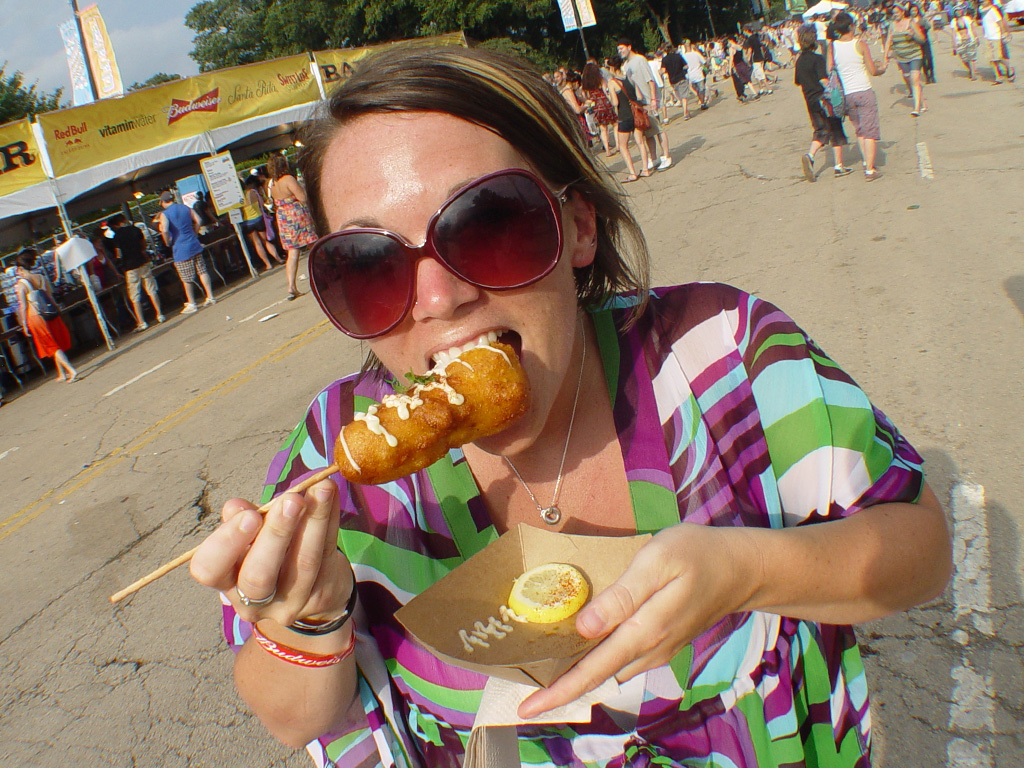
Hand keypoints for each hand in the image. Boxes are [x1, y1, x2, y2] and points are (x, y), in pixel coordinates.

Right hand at [190, 479, 352, 627]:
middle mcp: (253, 601)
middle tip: (292, 501)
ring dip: (313, 521)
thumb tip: (235, 507)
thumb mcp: (251, 536)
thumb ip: (244, 520)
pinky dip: (331, 520)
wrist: (311, 589)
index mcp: (227, 581)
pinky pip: (327, 554)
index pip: (210, 569)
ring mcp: (290, 603)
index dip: (227, 543)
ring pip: (302, 565)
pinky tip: (331, 495)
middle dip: (276, 534)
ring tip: (320, 489)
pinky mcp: (322, 595)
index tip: (249, 515)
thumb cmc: (270, 553)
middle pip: (259, 576)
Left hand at [518, 523, 758, 718]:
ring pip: (608, 668)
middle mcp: (648, 650)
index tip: (526, 708)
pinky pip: (621, 657)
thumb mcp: (657, 562)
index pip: (593, 670)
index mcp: (643, 631)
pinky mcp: (661, 642)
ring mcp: (656, 649)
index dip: (558, 691)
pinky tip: (581, 645)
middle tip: (524, 695)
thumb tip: (584, 628)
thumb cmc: (698, 555)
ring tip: (542, 669)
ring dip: (577, 673)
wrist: (743, 568)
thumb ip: (620, 596)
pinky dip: (597, 659)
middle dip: (560, 688)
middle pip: (596, 675)